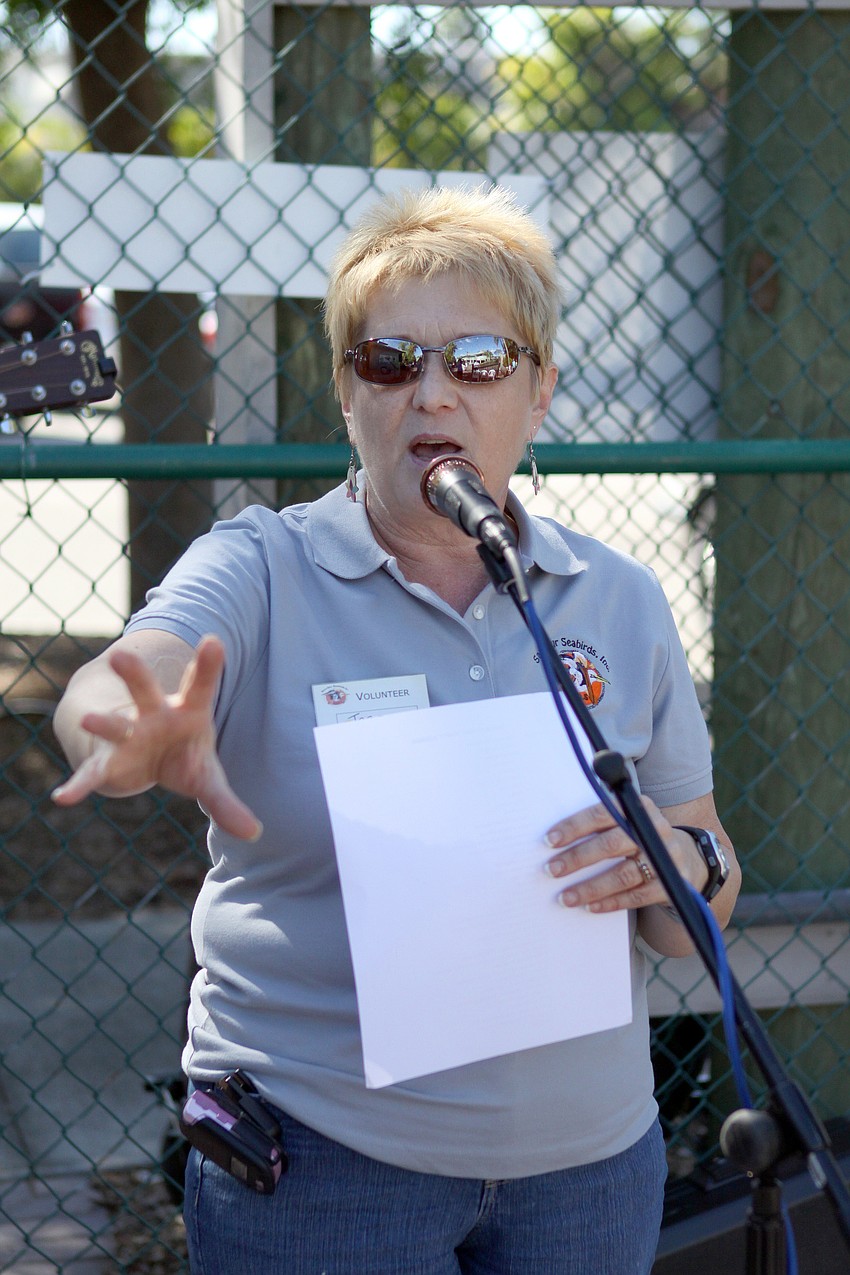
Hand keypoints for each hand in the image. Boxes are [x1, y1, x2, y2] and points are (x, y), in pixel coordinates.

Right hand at [52, 635, 260, 841]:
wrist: (141, 756)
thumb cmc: (181, 756)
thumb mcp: (207, 778)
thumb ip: (225, 802)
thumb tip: (254, 833)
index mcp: (186, 711)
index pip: (199, 685)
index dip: (207, 665)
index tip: (213, 641)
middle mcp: (152, 715)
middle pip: (144, 690)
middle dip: (133, 674)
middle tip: (121, 655)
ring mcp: (126, 735)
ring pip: (113, 724)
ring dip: (101, 723)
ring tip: (88, 721)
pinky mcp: (106, 761)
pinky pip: (91, 774)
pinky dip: (79, 786)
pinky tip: (64, 798)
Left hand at [543, 798, 706, 912]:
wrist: (684, 856)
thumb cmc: (638, 835)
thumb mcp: (626, 819)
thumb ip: (599, 821)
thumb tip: (554, 836)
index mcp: (638, 808)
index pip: (603, 813)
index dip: (575, 826)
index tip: (550, 840)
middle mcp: (654, 830)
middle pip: (612, 844)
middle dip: (578, 858)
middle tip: (551, 870)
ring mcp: (664, 858)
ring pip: (623, 875)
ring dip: (591, 888)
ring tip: (565, 897)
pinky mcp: (670, 884)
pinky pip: (637, 896)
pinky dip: (611, 903)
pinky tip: (590, 907)